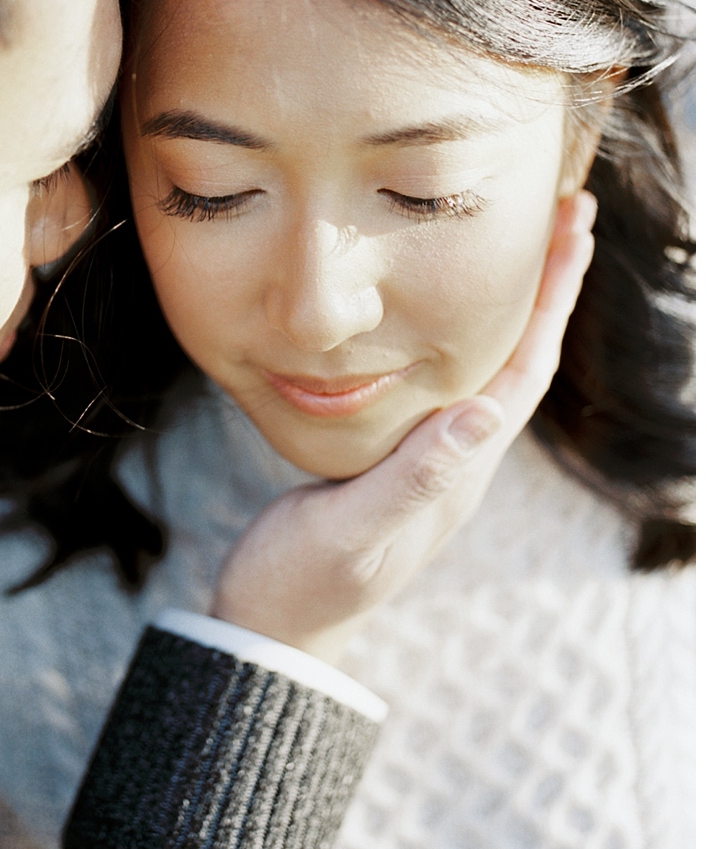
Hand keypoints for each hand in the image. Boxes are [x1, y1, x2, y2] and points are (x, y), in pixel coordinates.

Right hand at [211, 191, 597, 662]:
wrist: (271, 633)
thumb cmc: (304, 585)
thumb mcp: (352, 531)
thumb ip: (415, 478)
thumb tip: (488, 414)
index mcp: (456, 472)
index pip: (523, 371)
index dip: (552, 302)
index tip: (576, 233)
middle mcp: (456, 463)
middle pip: (519, 359)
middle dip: (548, 289)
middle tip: (570, 215)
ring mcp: (428, 463)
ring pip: (485, 365)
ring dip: (513, 306)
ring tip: (526, 247)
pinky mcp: (395, 461)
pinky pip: (444, 381)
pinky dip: (458, 333)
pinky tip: (446, 313)